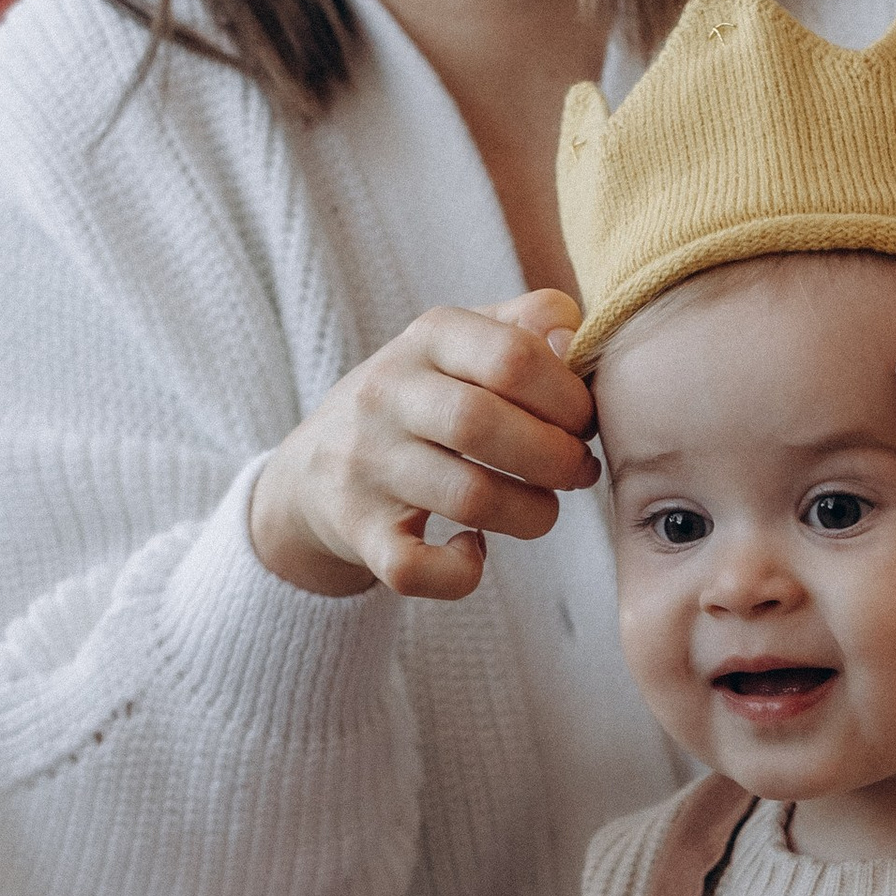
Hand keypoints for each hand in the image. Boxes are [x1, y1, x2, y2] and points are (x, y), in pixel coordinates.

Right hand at [248, 287, 596, 602]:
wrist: (313, 471)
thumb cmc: (421, 402)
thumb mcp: (463, 343)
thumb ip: (528, 323)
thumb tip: (577, 339)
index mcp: (426, 337)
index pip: (511, 357)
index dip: (569, 398)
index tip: (583, 424)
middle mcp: (386, 395)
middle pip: (485, 425)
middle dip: (557, 458)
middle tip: (577, 471)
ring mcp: (366, 466)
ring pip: (468, 499)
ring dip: (532, 514)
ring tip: (542, 510)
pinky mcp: (359, 533)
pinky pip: (417, 568)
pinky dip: (462, 572)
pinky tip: (474, 550)